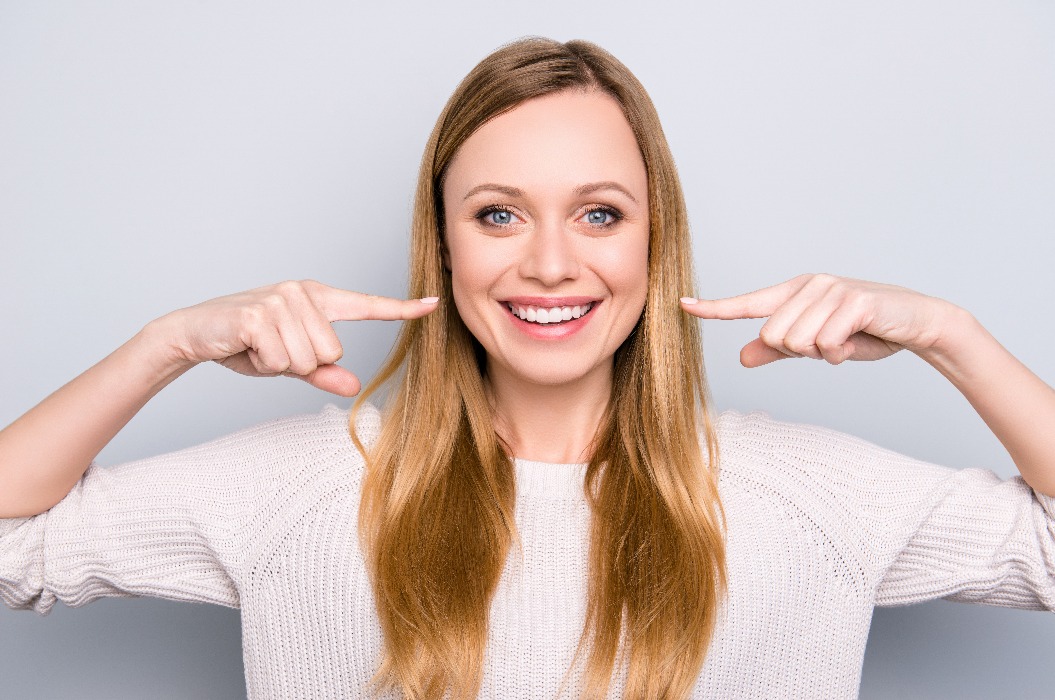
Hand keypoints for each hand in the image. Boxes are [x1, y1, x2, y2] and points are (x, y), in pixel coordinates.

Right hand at [155, 280, 438, 395]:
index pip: (366, 306)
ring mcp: (281, 299)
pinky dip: (263, 362)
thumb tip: (355, 386)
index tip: (433, 305)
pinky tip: (246, 345)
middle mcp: (302, 292)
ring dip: (281, 363)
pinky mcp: (260, 314)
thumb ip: (323, 372)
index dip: (401, 310)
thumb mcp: (290, 361)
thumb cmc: (246, 344)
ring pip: (309, 358)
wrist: (195, 332)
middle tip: (272, 349)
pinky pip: (283, 359)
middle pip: (333, 351)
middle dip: (302, 363)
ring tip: (258, 346)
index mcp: (317, 298)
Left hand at [681, 273, 956, 367]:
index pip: (748, 302)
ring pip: (798, 342)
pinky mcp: (854, 301)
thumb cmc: (865, 332)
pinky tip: (856, 341)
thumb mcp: (817, 345)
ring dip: (822, 354)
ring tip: (844, 341)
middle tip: (828, 345)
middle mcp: (809, 285)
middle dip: (799, 352)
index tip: (683, 304)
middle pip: (773, 336)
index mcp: (795, 293)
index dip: (715, 307)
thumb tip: (742, 356)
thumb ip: (779, 351)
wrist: (917, 323)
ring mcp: (832, 290)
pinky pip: (826, 343)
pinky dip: (840, 353)